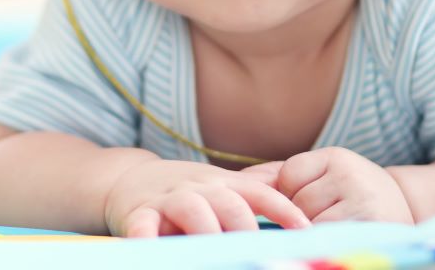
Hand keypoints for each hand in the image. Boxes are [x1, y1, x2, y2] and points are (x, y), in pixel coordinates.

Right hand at [104, 159, 310, 237]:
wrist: (129, 179)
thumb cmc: (187, 192)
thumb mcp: (220, 188)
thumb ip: (254, 199)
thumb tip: (299, 215)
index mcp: (224, 184)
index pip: (260, 192)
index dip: (284, 209)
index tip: (305, 230)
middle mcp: (200, 188)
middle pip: (229, 202)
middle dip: (246, 228)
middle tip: (258, 255)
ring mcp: (169, 199)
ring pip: (192, 210)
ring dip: (207, 232)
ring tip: (216, 254)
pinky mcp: (138, 213)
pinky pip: (142, 225)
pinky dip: (147, 238)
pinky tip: (153, 251)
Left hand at [243, 148, 413, 223]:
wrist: (406, 212)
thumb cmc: (351, 195)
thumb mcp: (322, 175)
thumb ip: (278, 175)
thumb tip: (233, 181)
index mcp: (336, 157)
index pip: (288, 177)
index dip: (290, 195)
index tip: (309, 202)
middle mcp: (350, 173)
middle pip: (297, 203)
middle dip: (301, 218)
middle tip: (325, 219)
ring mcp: (362, 201)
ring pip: (310, 224)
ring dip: (315, 233)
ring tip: (335, 228)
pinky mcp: (370, 226)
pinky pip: (327, 239)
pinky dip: (325, 242)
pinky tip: (336, 239)